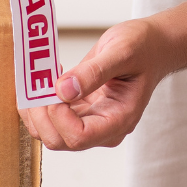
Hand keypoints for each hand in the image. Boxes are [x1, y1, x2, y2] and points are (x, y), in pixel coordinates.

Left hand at [19, 19, 171, 150]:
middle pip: (59, 139)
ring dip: (35, 108)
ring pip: (49, 131)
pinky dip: (37, 102)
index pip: (80, 137)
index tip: (54, 89)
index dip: (59, 117)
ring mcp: (90, 121)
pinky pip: (50, 117)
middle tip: (37, 83)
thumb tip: (63, 90)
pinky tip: (41, 80)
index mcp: (119, 119)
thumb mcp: (122, 52)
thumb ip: (94, 72)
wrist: (152, 46)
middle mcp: (103, 127)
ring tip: (37, 78)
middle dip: (41, 114)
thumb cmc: (145, 49)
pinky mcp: (78, 111)